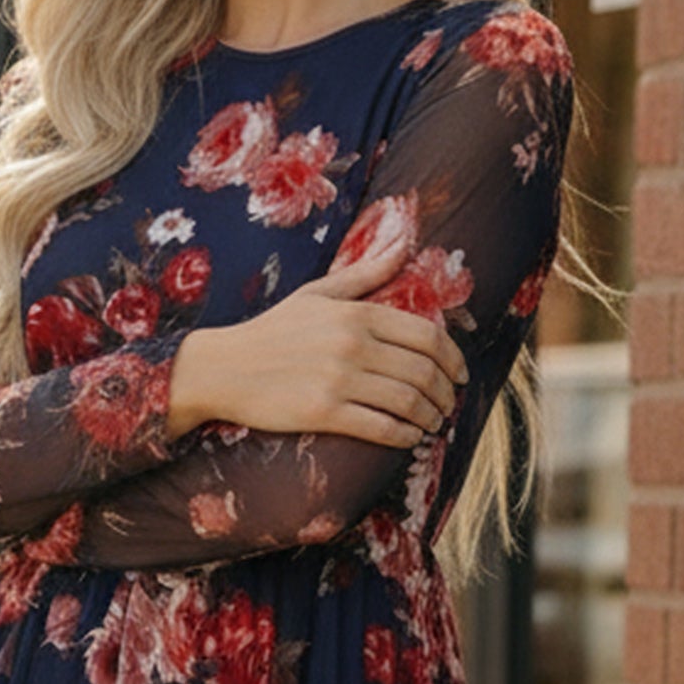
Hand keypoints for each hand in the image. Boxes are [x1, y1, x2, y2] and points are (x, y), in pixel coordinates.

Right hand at [164, 233, 468, 443]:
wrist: (222, 368)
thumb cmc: (272, 330)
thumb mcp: (318, 293)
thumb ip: (366, 273)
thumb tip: (404, 244)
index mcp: (356, 313)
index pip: (426, 336)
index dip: (453, 359)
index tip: (460, 375)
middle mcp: (352, 344)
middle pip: (422, 371)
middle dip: (445, 393)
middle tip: (448, 405)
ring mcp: (338, 379)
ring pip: (407, 402)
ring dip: (429, 417)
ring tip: (433, 424)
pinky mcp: (322, 412)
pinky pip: (380, 427)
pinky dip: (404, 436)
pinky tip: (409, 439)